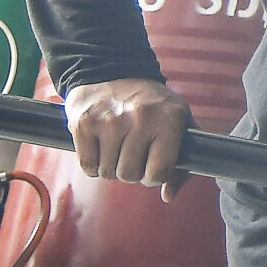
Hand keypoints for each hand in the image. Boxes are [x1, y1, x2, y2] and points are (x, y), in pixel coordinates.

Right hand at [64, 77, 191, 191]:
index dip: (154, 176)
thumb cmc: (151, 104)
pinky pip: (87, 166)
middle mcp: (140, 119)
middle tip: (131, 153)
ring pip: (107, 173)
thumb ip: (183, 163)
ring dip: (111, 166)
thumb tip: (168, 196)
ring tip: (116, 146)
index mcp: (170, 119)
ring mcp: (110, 121)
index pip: (160, 172)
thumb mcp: (178, 123)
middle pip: (130, 175)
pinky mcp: (83, 123)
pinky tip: (100, 144)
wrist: (111, 71)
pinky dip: (92, 163)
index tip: (152, 166)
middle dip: (131, 171)